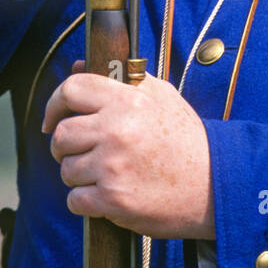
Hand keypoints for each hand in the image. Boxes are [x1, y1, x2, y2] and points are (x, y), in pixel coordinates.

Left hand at [42, 61, 215, 240]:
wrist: (214, 186)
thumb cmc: (186, 140)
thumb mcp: (162, 95)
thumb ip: (122, 78)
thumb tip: (80, 65)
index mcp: (129, 99)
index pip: (72, 88)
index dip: (55, 103)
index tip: (54, 119)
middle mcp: (118, 129)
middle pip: (62, 134)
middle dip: (66, 147)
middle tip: (83, 152)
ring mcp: (114, 166)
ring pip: (67, 170)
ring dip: (79, 176)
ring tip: (105, 174)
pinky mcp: (114, 200)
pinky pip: (75, 200)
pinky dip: (86, 202)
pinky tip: (108, 196)